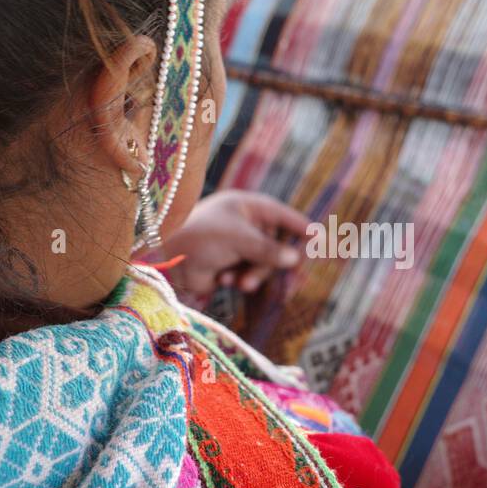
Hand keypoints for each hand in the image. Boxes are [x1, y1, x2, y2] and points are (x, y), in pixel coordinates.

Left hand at [159, 191, 310, 298]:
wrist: (166, 260)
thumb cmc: (201, 238)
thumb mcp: (240, 239)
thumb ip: (269, 249)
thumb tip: (296, 259)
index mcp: (246, 206)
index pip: (282, 215)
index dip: (301, 227)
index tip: (320, 238)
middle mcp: (243, 224)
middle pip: (276, 244)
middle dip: (270, 261)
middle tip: (282, 272)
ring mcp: (236, 245)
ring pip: (264, 263)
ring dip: (254, 274)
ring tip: (239, 282)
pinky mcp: (229, 265)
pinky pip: (249, 274)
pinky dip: (240, 279)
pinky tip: (225, 280)